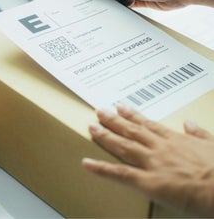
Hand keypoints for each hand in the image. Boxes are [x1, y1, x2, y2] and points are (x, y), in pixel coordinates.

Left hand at [83, 104, 213, 216]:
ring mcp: (152, 163)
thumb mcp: (213, 144)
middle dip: (113, 120)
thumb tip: (189, 123)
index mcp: (174, 139)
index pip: (147, 123)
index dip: (132, 114)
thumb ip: (199, 133)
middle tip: (99, 111)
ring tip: (92, 127)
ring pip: (123, 146)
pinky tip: (87, 163)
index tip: (120, 106)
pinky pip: (120, 174)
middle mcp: (159, 147)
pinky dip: (102, 168)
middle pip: (131, 130)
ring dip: (105, 136)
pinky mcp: (149, 182)